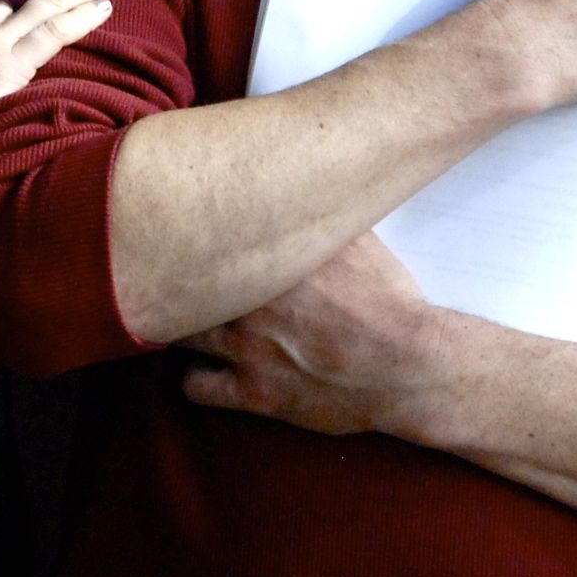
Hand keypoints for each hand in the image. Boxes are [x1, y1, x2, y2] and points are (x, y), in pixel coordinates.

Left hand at [180, 232, 436, 436]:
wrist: (407, 364)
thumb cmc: (387, 300)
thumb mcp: (357, 241)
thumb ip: (319, 216)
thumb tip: (302, 183)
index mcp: (269, 259)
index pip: (201, 235)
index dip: (184, 235)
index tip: (179, 233)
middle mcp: (248, 300)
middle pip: (179, 284)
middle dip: (172, 278)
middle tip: (169, 276)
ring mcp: (246, 348)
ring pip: (179, 334)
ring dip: (179, 326)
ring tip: (184, 320)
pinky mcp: (254, 393)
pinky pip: (195, 387)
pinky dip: (194, 378)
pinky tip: (205, 368)